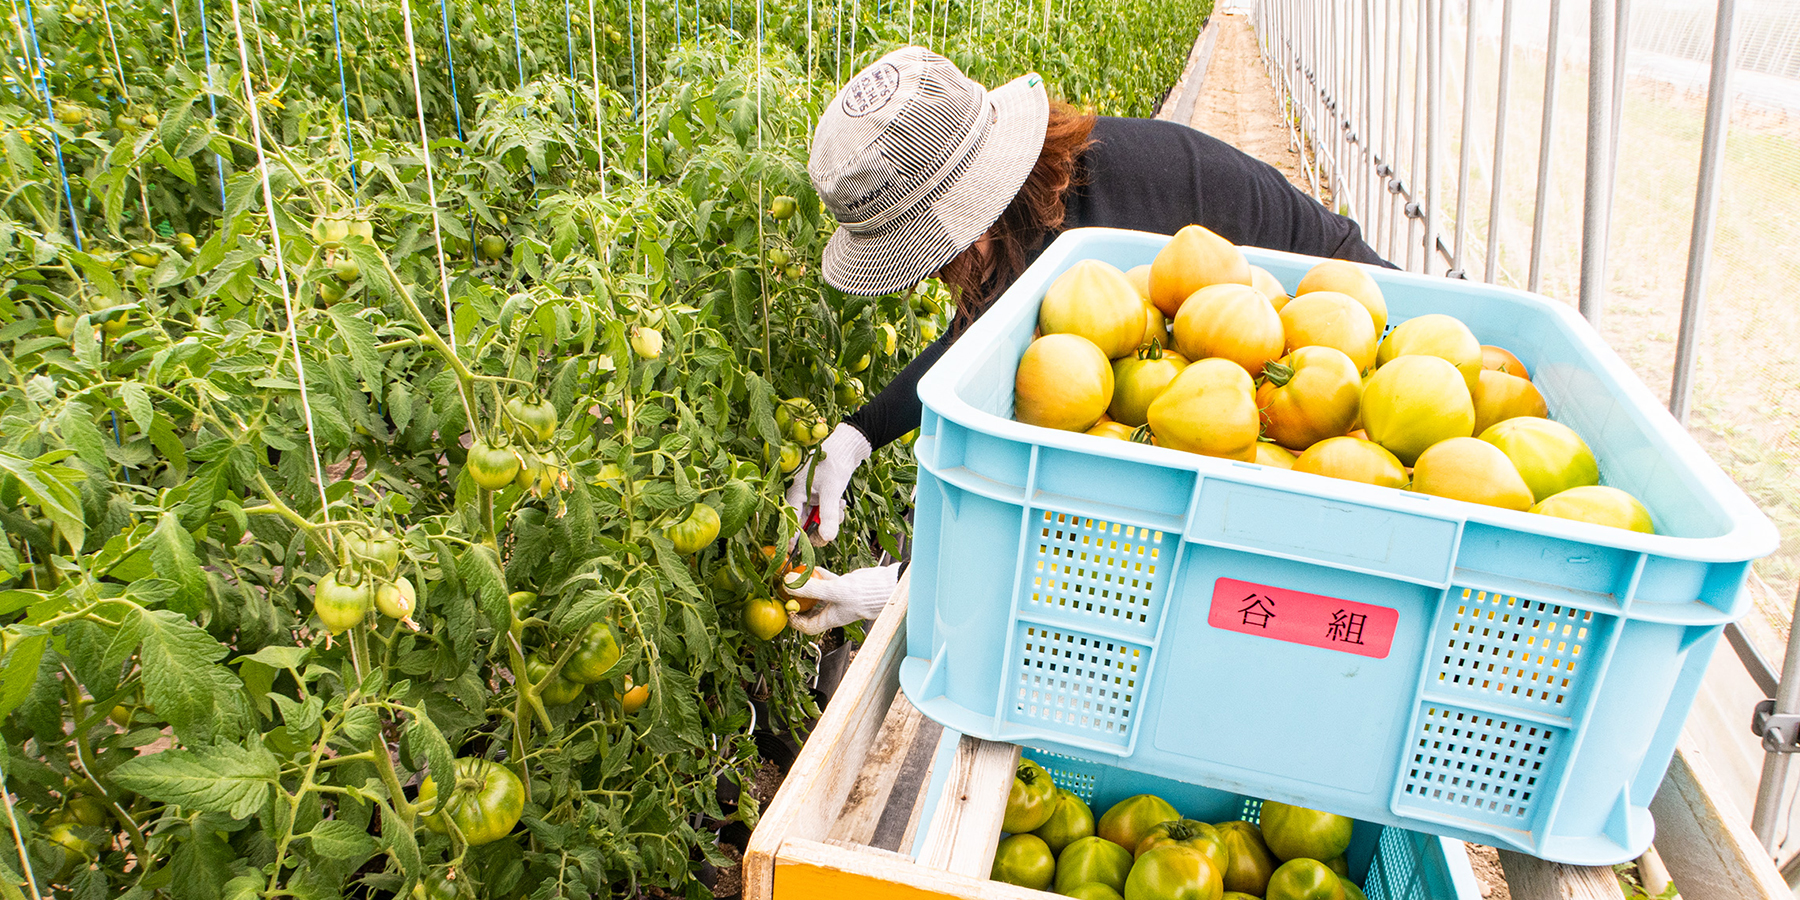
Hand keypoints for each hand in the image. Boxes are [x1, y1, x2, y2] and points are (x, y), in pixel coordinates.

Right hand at [783, 423, 870, 544]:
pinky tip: (840, 502)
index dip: (794, 538)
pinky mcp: (820, 497)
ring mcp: (810, 497)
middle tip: (831, 528)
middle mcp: (800, 497)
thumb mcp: (832, 492)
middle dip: (819, 527)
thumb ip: (828, 515)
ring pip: (817, 520)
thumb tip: (827, 539)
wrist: (846, 447)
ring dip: (829, 519)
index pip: (789, 521)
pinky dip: (833, 512)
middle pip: (804, 524)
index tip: (797, 552)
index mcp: (795, 493)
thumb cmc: (834, 464)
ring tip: (839, 507)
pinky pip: (824, 513)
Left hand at [784, 563, 898, 633]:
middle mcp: (834, 610)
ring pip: (818, 594)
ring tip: (795, 578)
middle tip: (786, 592)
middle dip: (798, 602)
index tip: (786, 609)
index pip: (808, 626)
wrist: (886, 584)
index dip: (795, 622)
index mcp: (831, 618)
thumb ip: (811, 588)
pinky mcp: (844, 585)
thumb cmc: (864, 595)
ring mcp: (838, 597)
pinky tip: (813, 567)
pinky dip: (819, 575)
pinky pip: (827, 581)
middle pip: (811, 610)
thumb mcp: (834, 591)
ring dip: (807, 587)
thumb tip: (787, 583)